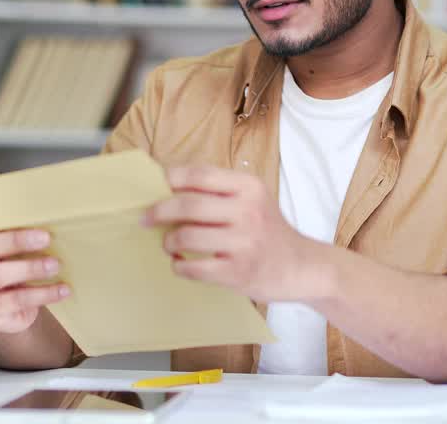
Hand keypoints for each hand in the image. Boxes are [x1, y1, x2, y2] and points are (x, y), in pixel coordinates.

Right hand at [0, 226, 70, 333]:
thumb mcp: (13, 249)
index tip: (30, 214)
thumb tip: (50, 219)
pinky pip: (14, 300)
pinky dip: (41, 294)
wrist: (11, 309)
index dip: (4, 220)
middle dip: (18, 241)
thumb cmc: (13, 268)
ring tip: (55, 265)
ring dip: (30, 269)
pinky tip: (60, 290)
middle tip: (46, 238)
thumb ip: (21, 233)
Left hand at [142, 165, 326, 302]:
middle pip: (188, 204)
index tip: (153, 186)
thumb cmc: (268, 231)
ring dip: (169, 241)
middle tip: (145, 218)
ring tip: (169, 244)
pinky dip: (179, 267)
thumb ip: (219, 192)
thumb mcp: (253, 200)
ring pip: (187, 236)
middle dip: (158, 211)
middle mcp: (248, 211)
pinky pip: (194, 268)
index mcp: (249, 187)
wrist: (301, 267)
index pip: (200, 174)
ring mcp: (244, 243)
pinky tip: (180, 264)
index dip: (170, 178)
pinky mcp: (239, 272)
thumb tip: (166, 187)